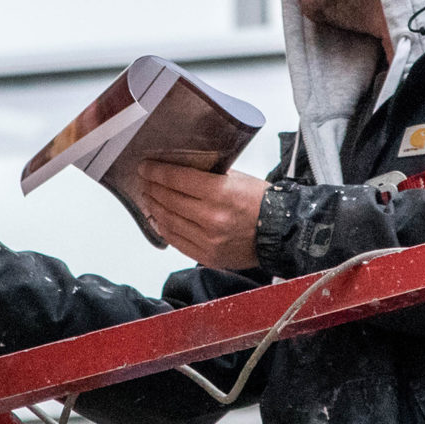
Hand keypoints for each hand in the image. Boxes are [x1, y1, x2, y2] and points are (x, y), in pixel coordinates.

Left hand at [137, 164, 265, 270]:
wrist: (280, 232)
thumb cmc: (261, 203)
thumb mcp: (237, 178)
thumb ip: (209, 175)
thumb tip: (181, 169)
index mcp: (220, 193)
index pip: (177, 179)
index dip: (156, 172)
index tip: (146, 167)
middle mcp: (212, 218)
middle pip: (169, 200)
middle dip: (152, 187)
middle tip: (145, 180)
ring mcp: (208, 240)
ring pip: (169, 221)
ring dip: (154, 207)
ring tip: (149, 197)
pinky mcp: (207, 256)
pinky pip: (176, 241)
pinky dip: (164, 228)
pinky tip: (158, 218)